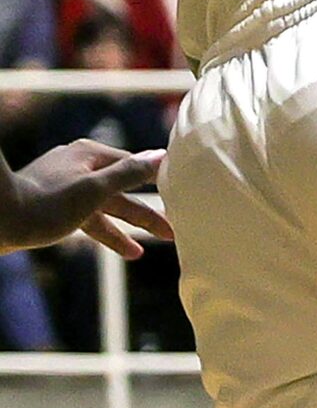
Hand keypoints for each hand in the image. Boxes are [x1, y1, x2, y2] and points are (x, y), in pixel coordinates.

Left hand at [1, 142, 172, 258]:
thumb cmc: (44, 204)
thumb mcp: (94, 190)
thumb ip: (130, 173)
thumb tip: (163, 155)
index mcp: (90, 155)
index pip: (134, 166)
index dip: (157, 180)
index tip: (180, 189)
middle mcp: (79, 166)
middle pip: (120, 192)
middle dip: (144, 215)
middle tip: (170, 231)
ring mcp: (63, 186)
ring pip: (101, 209)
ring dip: (121, 231)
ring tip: (139, 252)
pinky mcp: (50, 206)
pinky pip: (84, 218)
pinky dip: (99, 232)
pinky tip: (108, 244)